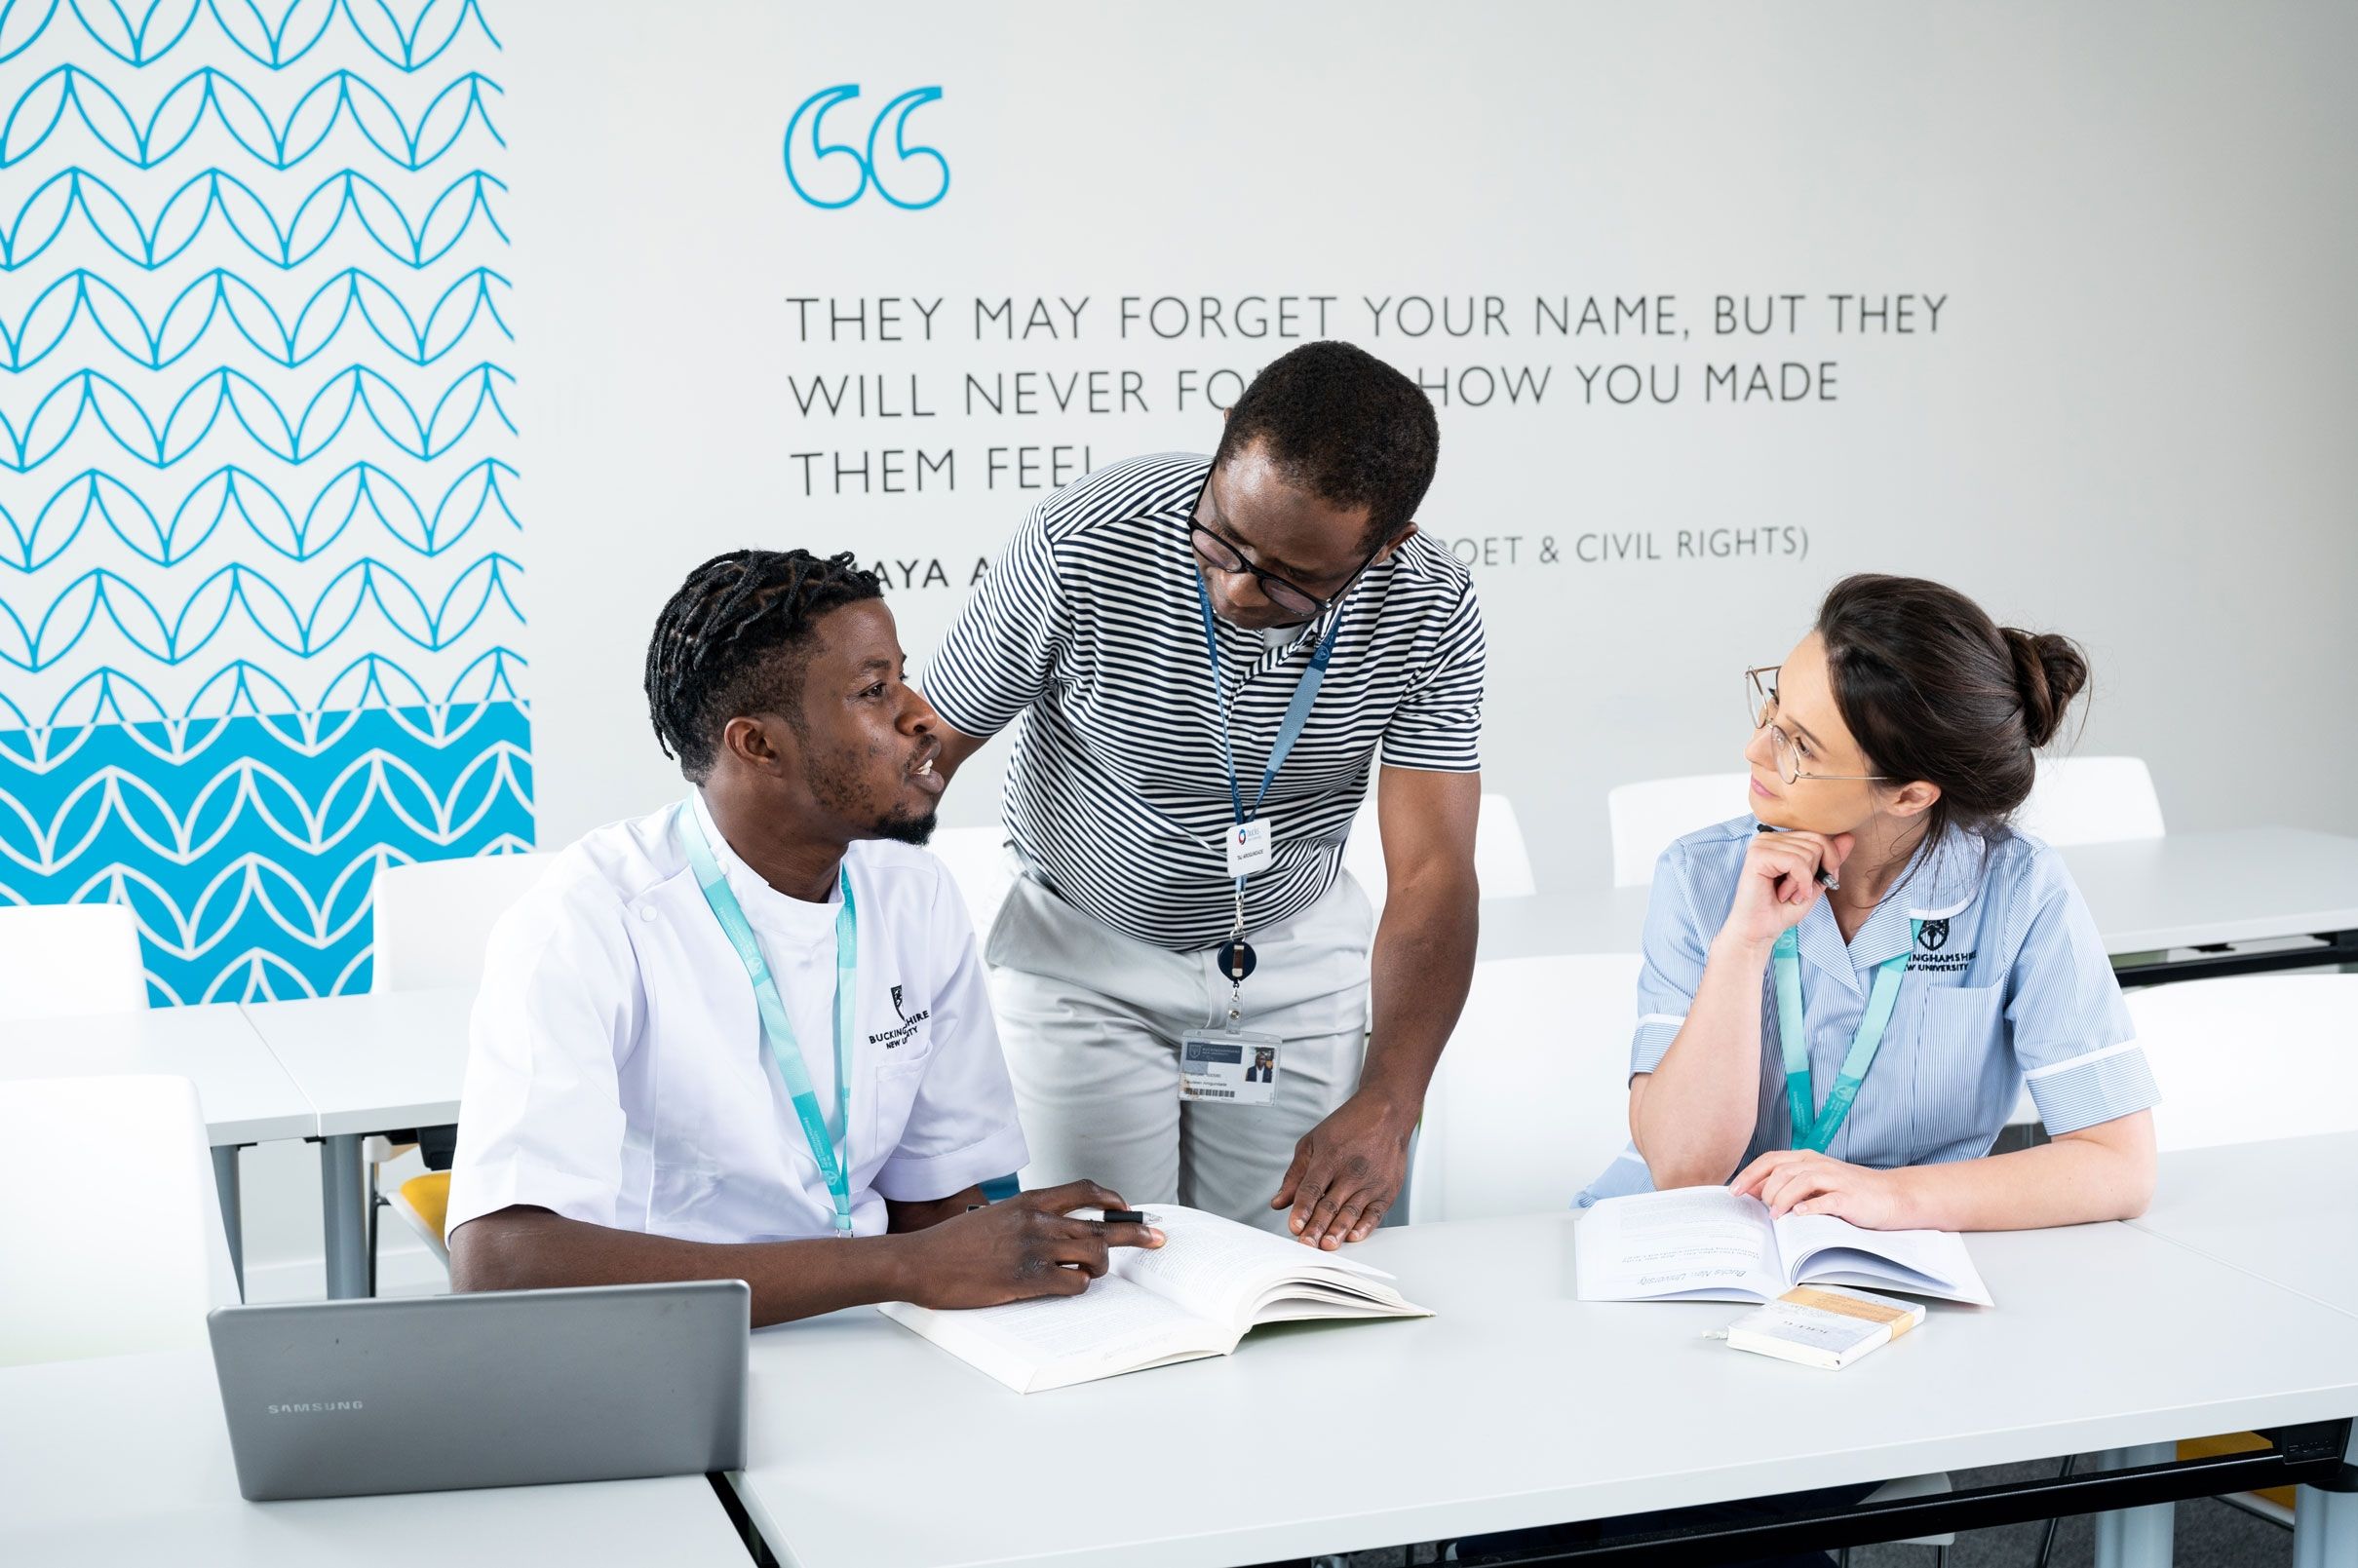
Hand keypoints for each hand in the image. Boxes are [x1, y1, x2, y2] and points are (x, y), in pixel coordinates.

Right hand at [899, 1180, 1162, 1308]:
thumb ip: (1025, 1218)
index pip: (1084, 1191)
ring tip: (1092, 1273)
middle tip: (1158, 1238)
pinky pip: (1074, 1284)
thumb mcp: (993, 1215)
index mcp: (1028, 1202)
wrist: (920, 1261)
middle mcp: (1037, 1221)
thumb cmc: (951, 1242)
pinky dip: (1079, 1287)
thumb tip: (1054, 1230)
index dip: (1112, 1198)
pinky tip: (1068, 1287)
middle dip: (1135, 1232)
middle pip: (1101, 1225)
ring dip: (1101, 1267)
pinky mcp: (1028, 1281)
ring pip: (1094, 1255)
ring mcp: (1034, 1251)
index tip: (1127, 1206)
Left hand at [1271, 1093, 1414, 1248]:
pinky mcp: (1388, 1190)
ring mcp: (1372, 1182)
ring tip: (1327, 1246)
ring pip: (1351, 1212)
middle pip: (1330, 1205)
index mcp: (1330, 1157)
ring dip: (1338, 1232)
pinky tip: (1353, 1237)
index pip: (1312, 1188)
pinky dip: (1364, 1227)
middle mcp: (1352, 1171)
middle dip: (1317, 1227)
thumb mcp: (1313, 1142)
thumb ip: (1295, 1174)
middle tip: (1306, 1245)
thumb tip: (1279, 1202)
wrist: (1387, 1113)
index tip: (1294, 1226)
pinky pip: (1375, 1213)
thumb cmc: (1348, 1126)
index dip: (1302, 1209)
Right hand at [1722, 830, 1854, 951]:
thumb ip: (1830, 859)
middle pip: (1817, 843)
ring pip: (1808, 853)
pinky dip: (1799, 882)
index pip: (1819, 835)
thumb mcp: (1815, 882)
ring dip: (1804, 882)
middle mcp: (1769, 837)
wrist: (1760, 930)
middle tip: (1798, 892)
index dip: (1828, 862)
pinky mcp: (1758, 855)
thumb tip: (1849, 836)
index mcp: (1781, 840)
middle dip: (1814, 874)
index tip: (1815, 885)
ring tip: (1788, 895)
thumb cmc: (1783, 909)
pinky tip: (1785, 894)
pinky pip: (1796, 861)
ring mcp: (1761, 844)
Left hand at [1730, 1149, 1912, 1228]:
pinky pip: (1827, 1199)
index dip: (1750, 1174)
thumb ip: (1789, 1185)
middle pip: (1782, 1170)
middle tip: (1761, 1209)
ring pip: (1801, 1181)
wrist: (1891, 1195)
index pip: (1771, 1160)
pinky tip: (1800, 1215)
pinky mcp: (1850, 1196)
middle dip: (1764, 1189)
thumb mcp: (1816, 1184)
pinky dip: (1811, 1206)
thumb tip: (1756, 1193)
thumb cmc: (1850, 1191)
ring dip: (1783, 1198)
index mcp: (1807, 1159)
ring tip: (1776, 1215)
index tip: (1734, 1191)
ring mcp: (1835, 1179)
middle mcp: (1819, 1165)